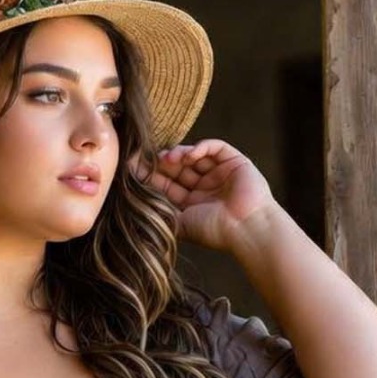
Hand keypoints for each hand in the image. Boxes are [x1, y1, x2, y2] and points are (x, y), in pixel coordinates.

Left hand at [129, 138, 276, 251]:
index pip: (168, 185)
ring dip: (179, 154)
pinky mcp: (234, 161)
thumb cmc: (215, 231)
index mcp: (193, 202)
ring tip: (167, 159)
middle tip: (141, 157)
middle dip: (160, 163)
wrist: (245, 228)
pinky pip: (215, 147)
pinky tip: (188, 156)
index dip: (150, 176)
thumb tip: (135, 217)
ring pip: (194, 156)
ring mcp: (220, 173)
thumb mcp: (181, 225)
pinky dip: (200, 147)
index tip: (131, 168)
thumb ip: (162, 217)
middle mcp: (206, 186)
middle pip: (178, 168)